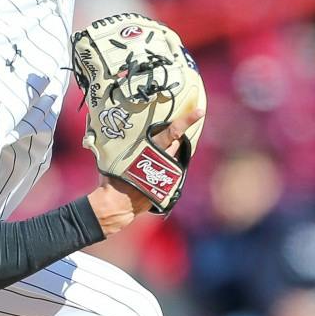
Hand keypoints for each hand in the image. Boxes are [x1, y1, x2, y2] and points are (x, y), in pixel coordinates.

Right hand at [86, 108, 201, 235]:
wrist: (118, 204)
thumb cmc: (114, 177)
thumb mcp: (119, 155)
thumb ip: (129, 144)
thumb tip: (122, 131)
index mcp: (152, 149)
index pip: (173, 132)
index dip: (187, 120)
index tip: (200, 111)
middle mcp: (164, 159)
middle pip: (177, 142)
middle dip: (174, 137)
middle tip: (166, 134)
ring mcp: (168, 173)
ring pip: (175, 155)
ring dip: (169, 152)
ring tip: (154, 156)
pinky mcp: (170, 184)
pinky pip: (172, 169)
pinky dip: (166, 166)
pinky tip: (154, 169)